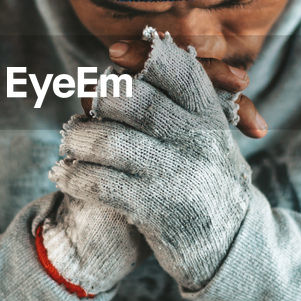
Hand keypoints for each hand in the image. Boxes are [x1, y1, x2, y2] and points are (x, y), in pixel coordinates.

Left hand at [51, 27, 256, 290]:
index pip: (178, 70)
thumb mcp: (210, 139)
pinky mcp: (156, 209)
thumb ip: (176, 108)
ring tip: (68, 144)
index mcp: (211, 117)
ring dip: (78, 140)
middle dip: (100, 100)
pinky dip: (74, 176)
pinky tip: (64, 175)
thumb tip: (111, 76)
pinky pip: (100, 183)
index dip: (142, 56)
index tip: (114, 54)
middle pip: (135, 100)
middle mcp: (197, 141)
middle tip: (85, 107)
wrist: (236, 246)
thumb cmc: (209, 184)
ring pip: (110, 141)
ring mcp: (177, 175)